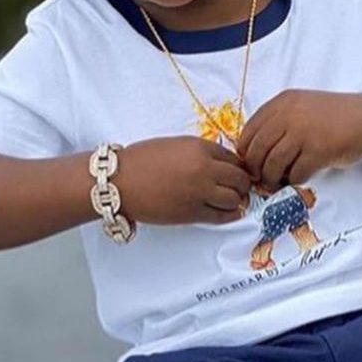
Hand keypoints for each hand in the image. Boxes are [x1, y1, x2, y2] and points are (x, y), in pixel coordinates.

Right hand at [113, 137, 252, 224]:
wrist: (119, 181)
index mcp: (200, 147)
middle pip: (240, 178)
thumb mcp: (175, 146)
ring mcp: (200, 191)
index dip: (237, 167)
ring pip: (235, 198)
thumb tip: (220, 164)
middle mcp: (204, 168)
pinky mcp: (193, 212)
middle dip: (242, 184)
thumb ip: (199, 153)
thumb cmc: (141, 161)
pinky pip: (223, 216)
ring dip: (236, 200)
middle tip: (239, 188)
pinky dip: (231, 214)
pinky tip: (230, 212)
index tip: (236, 173)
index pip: (234, 158)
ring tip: (232, 201)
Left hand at [237, 90, 361, 186]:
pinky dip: (295, 180)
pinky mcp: (319, 151)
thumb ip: (278, 121)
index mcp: (282, 103)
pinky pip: (296, 173)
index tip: (251, 163)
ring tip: (277, 182)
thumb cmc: (332, 116)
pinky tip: (300, 177)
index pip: (249, 131)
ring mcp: (304, 133)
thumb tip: (253, 150)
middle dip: (256, 169)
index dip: (246, 152)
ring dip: (273, 178)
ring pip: (273, 164)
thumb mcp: (301, 107)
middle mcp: (289, 115)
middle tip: (261, 178)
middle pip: (257, 150)